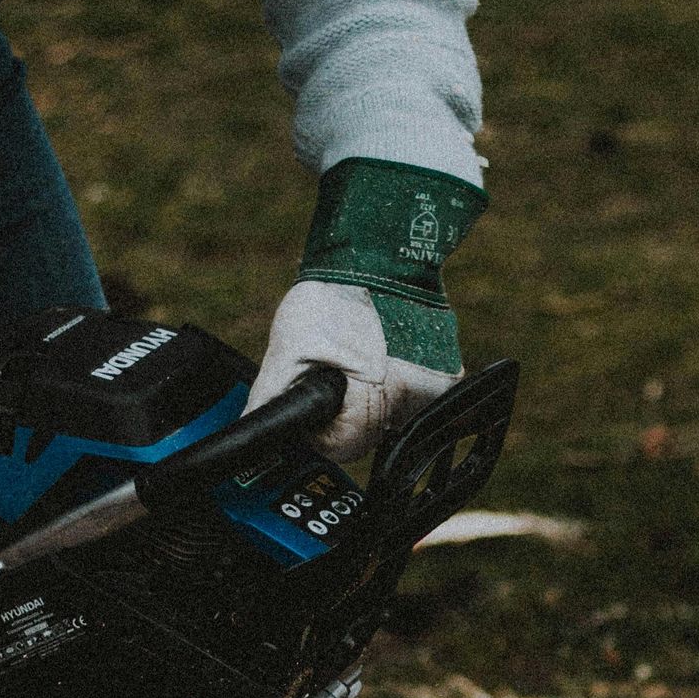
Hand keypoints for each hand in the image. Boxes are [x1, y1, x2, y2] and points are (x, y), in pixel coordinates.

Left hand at [248, 278, 458, 464]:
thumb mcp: (288, 348)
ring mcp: (435, 391)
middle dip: (345, 410)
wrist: (381, 250)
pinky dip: (394, 378)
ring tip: (357, 354)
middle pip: (367, 434)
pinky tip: (381, 349)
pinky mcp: (447, 374)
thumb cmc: (336, 294)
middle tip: (333, 369)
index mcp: (375, 407)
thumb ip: (271, 395)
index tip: (310, 401)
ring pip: (389, 415)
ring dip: (370, 395)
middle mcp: (413, 406)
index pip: (340, 447)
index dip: (317, 428)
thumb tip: (251, 425)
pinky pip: (412, 393)